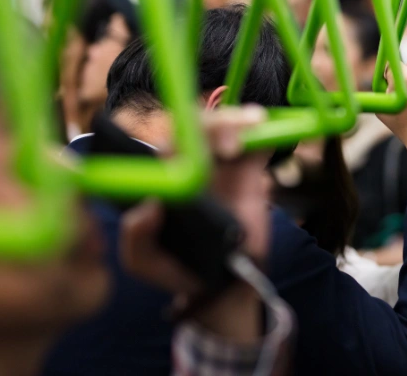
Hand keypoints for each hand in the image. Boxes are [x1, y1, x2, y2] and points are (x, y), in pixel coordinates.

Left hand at [120, 106, 270, 341]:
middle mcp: (196, 164)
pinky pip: (258, 145)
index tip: (198, 148)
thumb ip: (136, 238)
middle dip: (219, 124)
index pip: (173, 138)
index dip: (185, 131)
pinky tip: (269, 135)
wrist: (223, 284)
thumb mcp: (145, 261)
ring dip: (241, 123)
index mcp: (168, 176)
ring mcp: (225, 167)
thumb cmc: (179, 267)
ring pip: (231, 127)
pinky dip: (265, 134)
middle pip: (204, 126)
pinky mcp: (251, 174)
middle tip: (231, 148)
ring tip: (251, 137)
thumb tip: (150, 205)